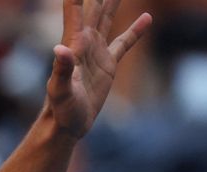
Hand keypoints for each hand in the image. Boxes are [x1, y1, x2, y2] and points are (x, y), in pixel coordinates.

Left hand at [46, 0, 151, 138]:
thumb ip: (62, 69)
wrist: (67, 125)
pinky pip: (125, 42)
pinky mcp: (108, 64)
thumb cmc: (60, 108)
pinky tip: (147, 17)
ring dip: (113, 2)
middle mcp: (84, 43)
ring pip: (107, 19)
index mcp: (73, 43)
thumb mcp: (60, 89)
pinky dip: (136, 30)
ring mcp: (96, 52)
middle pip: (94, 9)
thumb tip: (60, 49)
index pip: (76, 10)